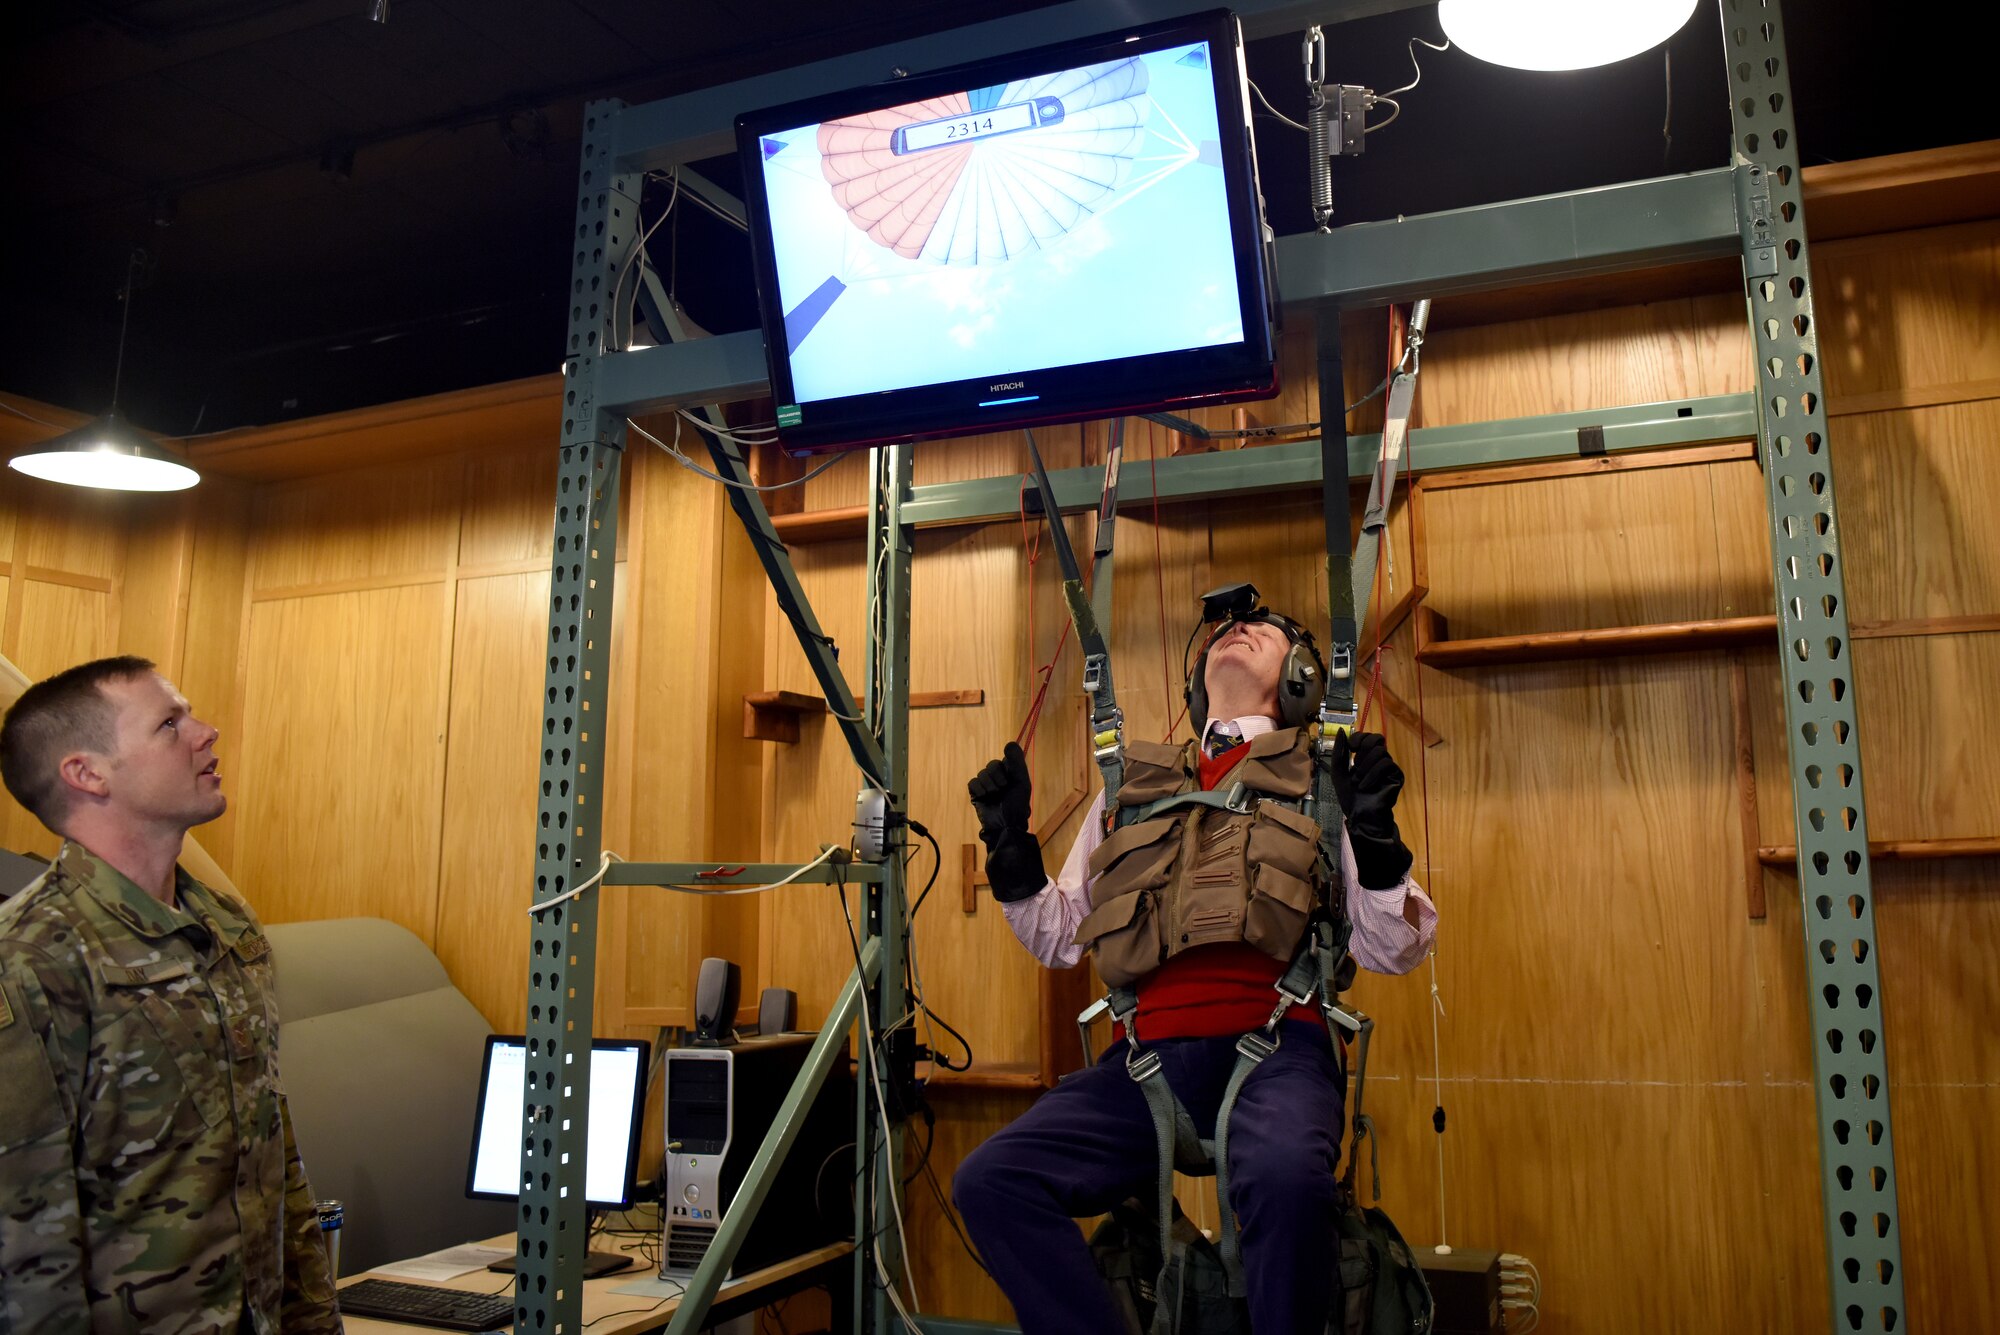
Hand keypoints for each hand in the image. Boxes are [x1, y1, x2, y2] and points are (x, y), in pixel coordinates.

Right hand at [968, 741, 1033, 841]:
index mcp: (1011, 774)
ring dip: (989, 784)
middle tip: (1003, 787)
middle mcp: (999, 777)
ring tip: (994, 794)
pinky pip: (973, 782)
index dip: (1007, 763)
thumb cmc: (1017, 805)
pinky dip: (979, 788)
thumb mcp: (1021, 782)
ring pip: (982, 773)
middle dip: (997, 775)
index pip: (1006, 758)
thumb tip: (1009, 743)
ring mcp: (987, 785)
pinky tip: (984, 796)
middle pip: (992, 764)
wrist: (1005, 824)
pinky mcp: (977, 793)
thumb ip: (1017, 762)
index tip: (1009, 770)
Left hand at [1330, 731, 1412, 889]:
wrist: (1360, 816)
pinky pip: (1386, 764)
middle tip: (1355, 764)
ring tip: (1358, 781)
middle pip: (1377, 738)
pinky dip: (1372, 774)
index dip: (1359, 737)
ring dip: (1364, 766)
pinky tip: (1365, 786)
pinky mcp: (1396, 776)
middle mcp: (1379, 759)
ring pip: (1380, 751)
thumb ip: (1339, 752)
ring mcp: (1389, 767)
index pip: (1368, 736)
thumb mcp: (1338, 772)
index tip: (1351, 747)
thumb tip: (1342, 730)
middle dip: (1363, 749)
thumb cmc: (1350, 796)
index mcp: (1366, 757)